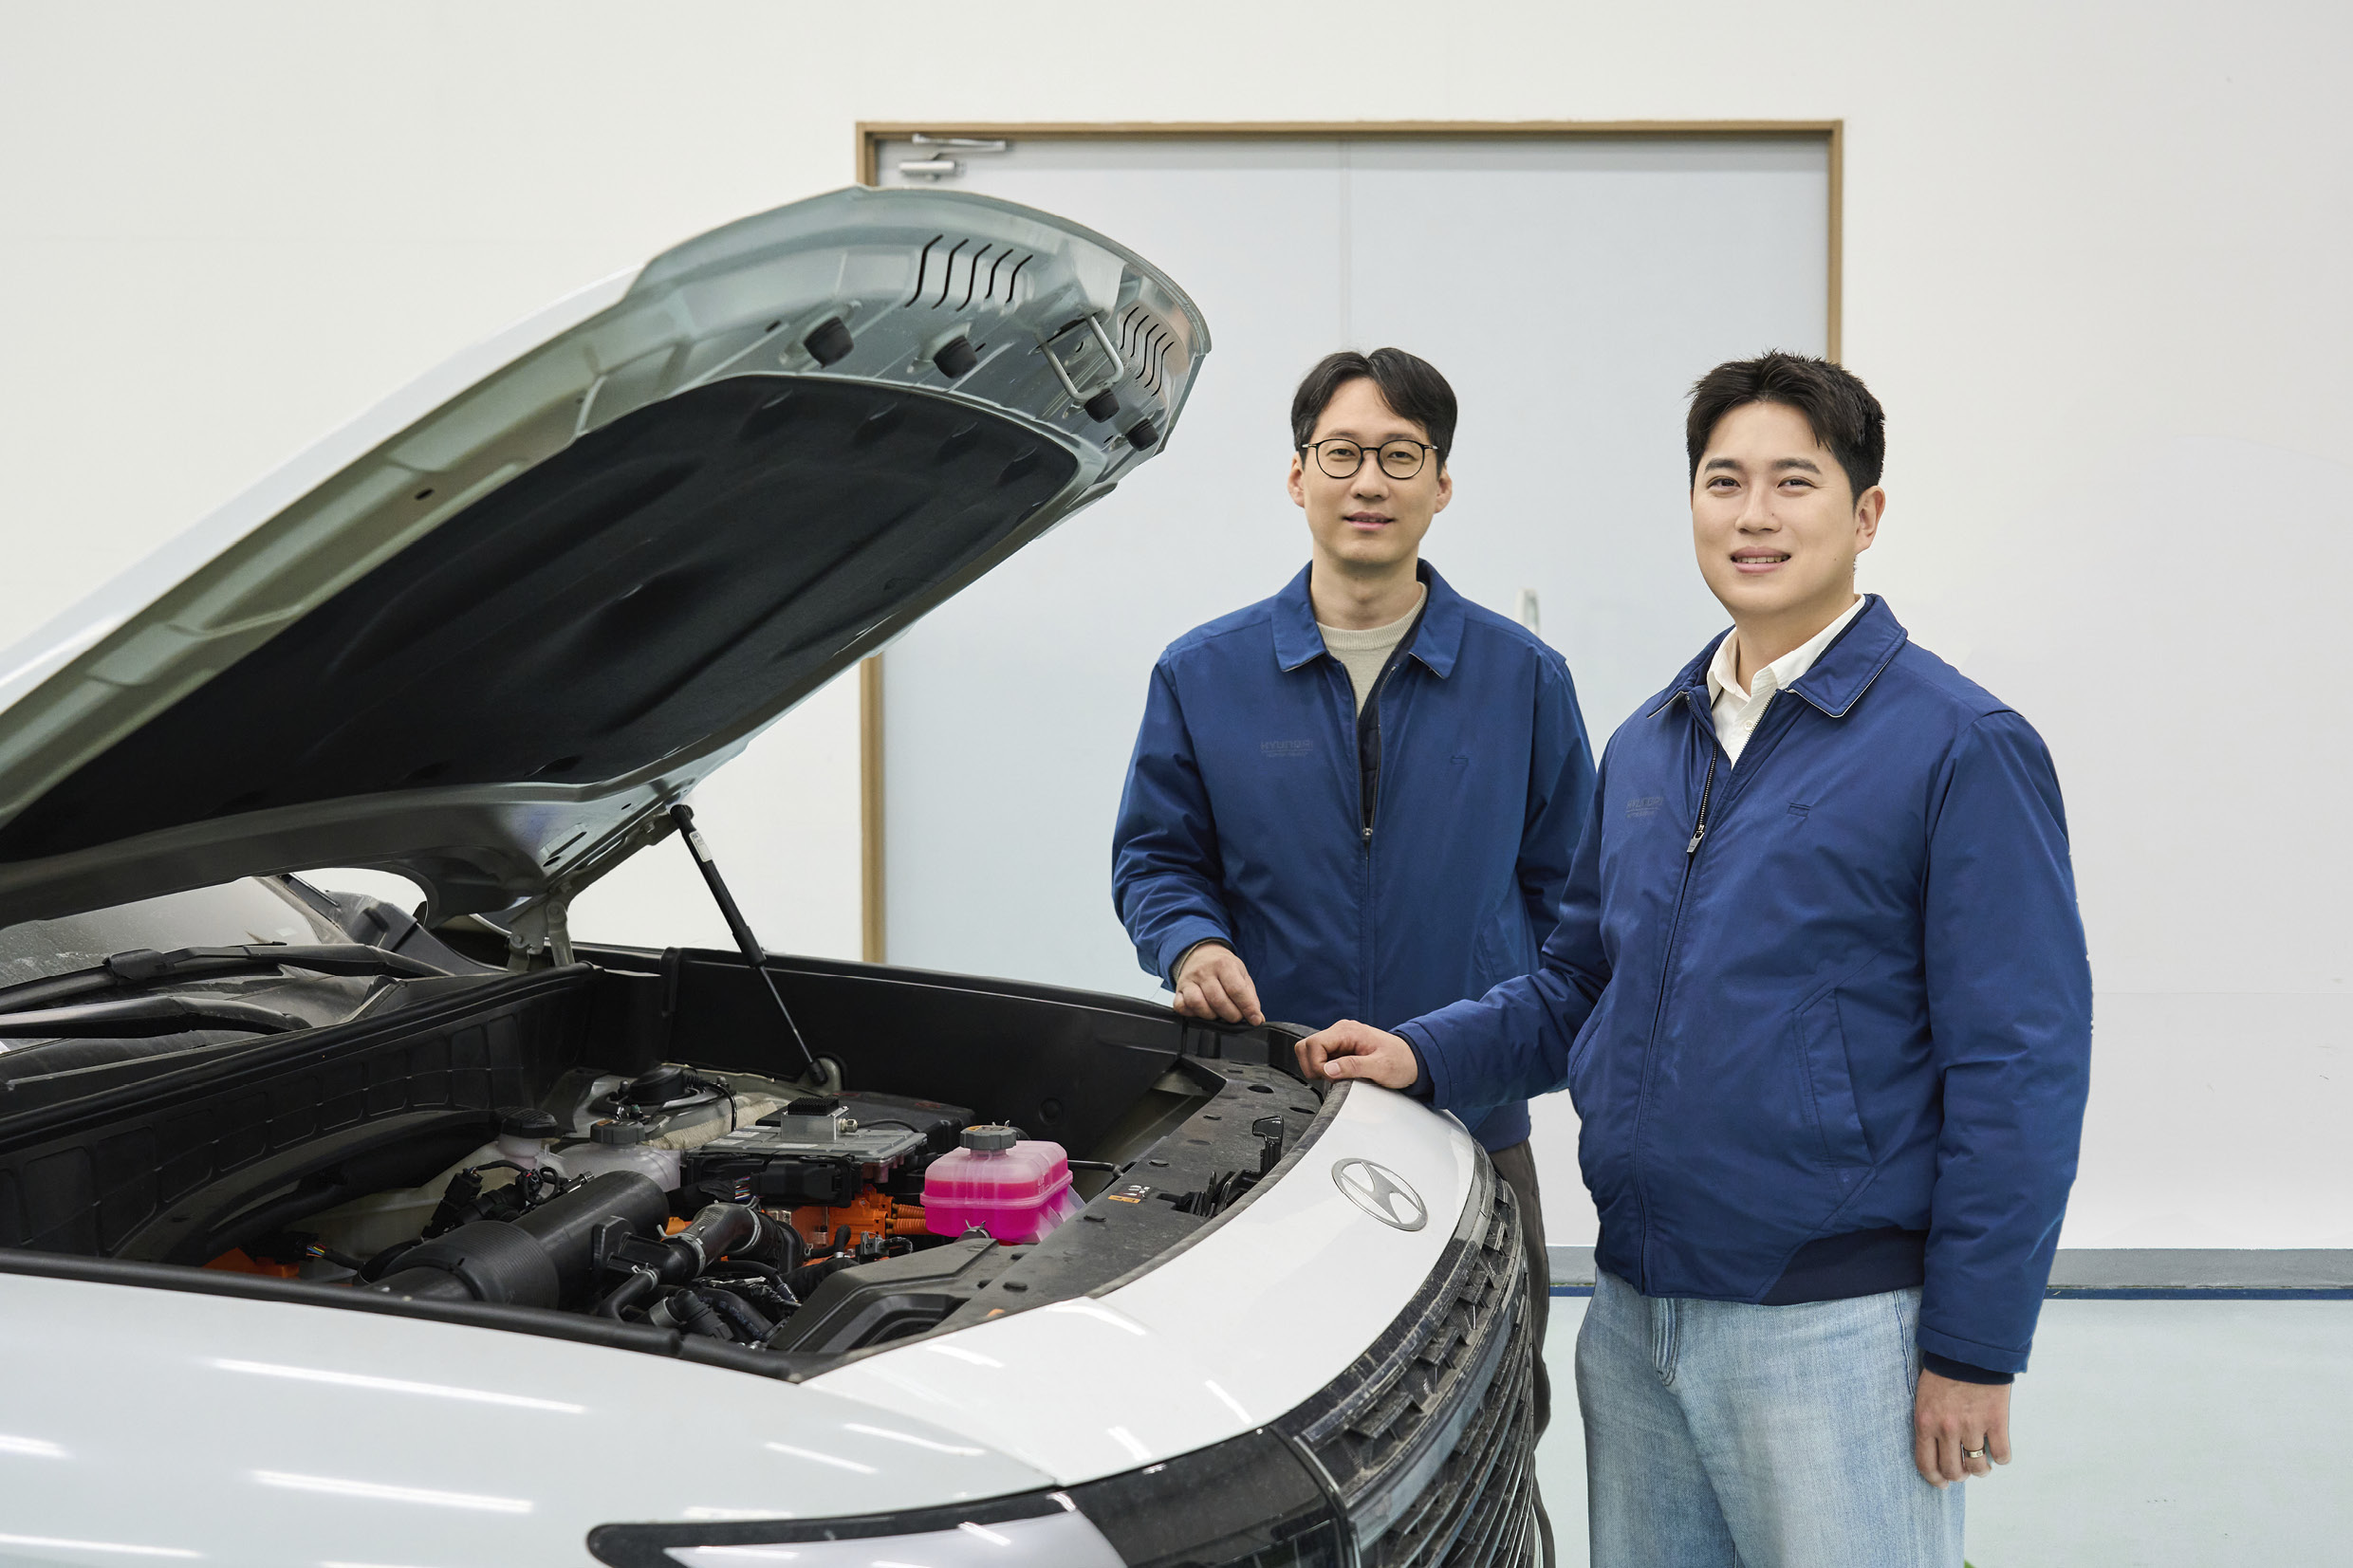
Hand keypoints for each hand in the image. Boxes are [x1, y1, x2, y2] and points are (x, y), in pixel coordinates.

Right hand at [1174, 942, 1263, 1024]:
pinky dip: (1191, 1014)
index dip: (1247, 1008)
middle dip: (1231, 1015)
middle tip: (1236, 1017)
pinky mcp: (1179, 989)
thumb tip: (1256, 1018)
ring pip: (1197, 1004)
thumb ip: (1250, 996)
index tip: (1254, 1019)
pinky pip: (1180, 1006)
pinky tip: (1201, 1012)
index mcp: (1223, 964)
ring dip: (1211, 1016)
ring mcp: (1189, 980)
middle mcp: (1204, 971)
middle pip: (1218, 1000)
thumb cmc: (1223, 966)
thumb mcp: (1241, 974)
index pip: (1236, 990)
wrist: (1201, 953)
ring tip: (1218, 1014)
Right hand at [1295, 1019, 1419, 1088]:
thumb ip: (1353, 1067)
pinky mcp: (1339, 1049)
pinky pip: (1321, 1058)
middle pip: (1306, 1046)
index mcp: (1347, 1031)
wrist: (1413, 1060)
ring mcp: (1338, 1040)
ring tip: (1337, 1077)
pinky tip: (1341, 1075)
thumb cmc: (1401, 1061)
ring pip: (1310, 1053)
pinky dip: (1325, 1070)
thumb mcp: (1379, 1067)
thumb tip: (1328, 1070)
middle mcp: (1340, 1032)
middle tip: (1331, 1078)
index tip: (1332, 1077)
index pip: (1313, 1044)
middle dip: (1312, 1066)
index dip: (1317, 1064)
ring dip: (1318, 1069)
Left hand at [1913, 1368, 2010, 1486]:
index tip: (1942, 1484)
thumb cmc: (1942, 1370)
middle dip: (1959, 1476)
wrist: (1968, 1348)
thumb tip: (1936, 1450)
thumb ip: (1929, 1423)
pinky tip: (1997, 1451)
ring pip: (1978, 1467)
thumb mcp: (1923, 1397)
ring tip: (1981, 1464)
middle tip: (1964, 1470)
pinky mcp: (1996, 1421)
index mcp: (1925, 1422)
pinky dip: (2001, 1458)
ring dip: (1981, 1470)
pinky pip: (2001, 1455)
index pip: (1926, 1464)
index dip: (1935, 1479)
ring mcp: (1973, 1426)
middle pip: (1954, 1471)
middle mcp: (1947, 1429)